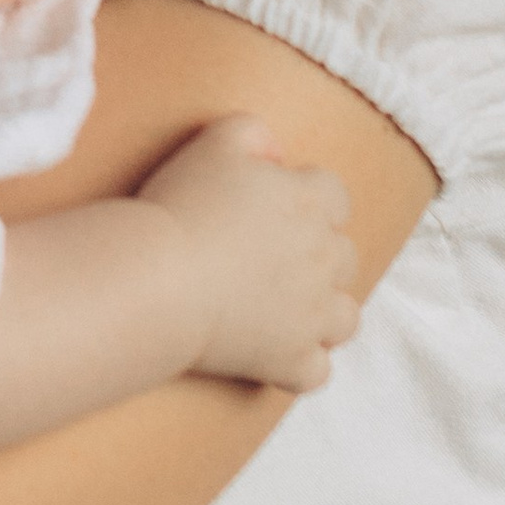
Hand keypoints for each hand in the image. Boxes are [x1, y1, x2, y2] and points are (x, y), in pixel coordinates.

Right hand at [137, 111, 361, 390]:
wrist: (159, 278)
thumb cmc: (181, 206)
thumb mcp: (215, 142)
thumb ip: (253, 132)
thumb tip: (275, 152)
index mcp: (311, 203)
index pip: (335, 197)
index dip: (306, 202)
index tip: (271, 210)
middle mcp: (325, 259)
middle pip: (343, 257)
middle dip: (317, 258)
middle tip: (268, 259)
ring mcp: (313, 316)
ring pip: (345, 318)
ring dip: (323, 314)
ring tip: (284, 311)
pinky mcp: (292, 361)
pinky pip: (316, 372)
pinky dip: (299, 366)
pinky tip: (274, 356)